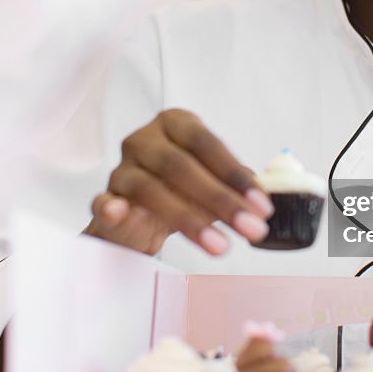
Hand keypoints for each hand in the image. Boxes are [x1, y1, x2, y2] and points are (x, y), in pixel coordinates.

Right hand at [83, 109, 273, 255]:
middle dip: (220, 200)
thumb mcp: (213, 183)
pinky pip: (105, 201)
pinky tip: (120, 215)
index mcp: (175, 125)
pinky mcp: (106, 196)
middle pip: (180, 166)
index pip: (206, 143)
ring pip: (151, 189)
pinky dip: (112, 208)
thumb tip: (267, 196)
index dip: (235, 175)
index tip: (262, 206)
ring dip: (188, 220)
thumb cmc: (180, 192)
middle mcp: (145, 140)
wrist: (138, 218)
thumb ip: (238, 185)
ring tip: (219, 247)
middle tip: (251, 229)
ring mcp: (122, 168)